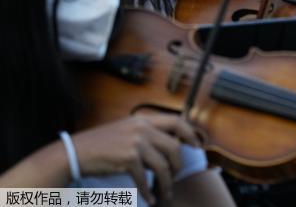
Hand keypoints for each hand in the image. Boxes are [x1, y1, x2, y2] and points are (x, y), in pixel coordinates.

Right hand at [71, 114, 200, 204]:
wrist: (75, 152)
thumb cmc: (100, 144)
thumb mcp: (126, 130)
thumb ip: (146, 132)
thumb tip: (168, 144)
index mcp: (143, 120)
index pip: (176, 122)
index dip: (190, 134)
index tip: (197, 145)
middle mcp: (142, 128)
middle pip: (174, 147)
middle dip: (178, 165)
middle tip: (175, 176)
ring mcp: (136, 143)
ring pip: (163, 165)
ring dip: (166, 182)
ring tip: (165, 192)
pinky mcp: (128, 158)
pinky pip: (146, 178)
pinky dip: (149, 191)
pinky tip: (150, 199)